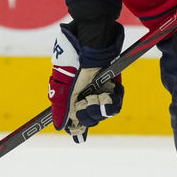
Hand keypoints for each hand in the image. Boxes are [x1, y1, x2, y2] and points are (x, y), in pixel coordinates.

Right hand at [48, 21, 123, 142]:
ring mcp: (99, 91)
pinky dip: (113, 100)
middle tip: (88, 100)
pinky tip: (110, 89)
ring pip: (103, 113)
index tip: (78, 133)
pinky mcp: (112, 86)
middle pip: (89, 119)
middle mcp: (85, 95)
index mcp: (70, 96)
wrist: (93, 44)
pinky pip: (116, 103)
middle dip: (89, 113)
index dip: (77, 127)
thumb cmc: (75, 62)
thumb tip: (60, 127)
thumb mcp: (65, 86)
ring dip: (100, 106)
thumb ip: (64, 107)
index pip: (74, 119)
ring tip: (99, 94)